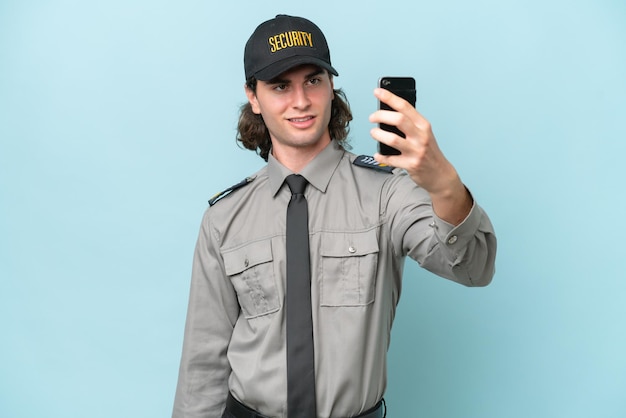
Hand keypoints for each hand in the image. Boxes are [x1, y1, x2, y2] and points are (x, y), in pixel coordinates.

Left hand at [369, 88, 471, 224]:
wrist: (440, 174)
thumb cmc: (428, 151)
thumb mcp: (423, 134)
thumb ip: (409, 124)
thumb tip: (387, 113)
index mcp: (423, 125)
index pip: (405, 106)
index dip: (389, 97)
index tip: (377, 92)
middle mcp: (421, 136)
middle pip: (398, 120)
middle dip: (381, 116)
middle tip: (372, 118)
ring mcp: (416, 151)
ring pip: (392, 139)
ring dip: (378, 135)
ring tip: (374, 133)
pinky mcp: (411, 164)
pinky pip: (390, 159)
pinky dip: (381, 156)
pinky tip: (378, 154)